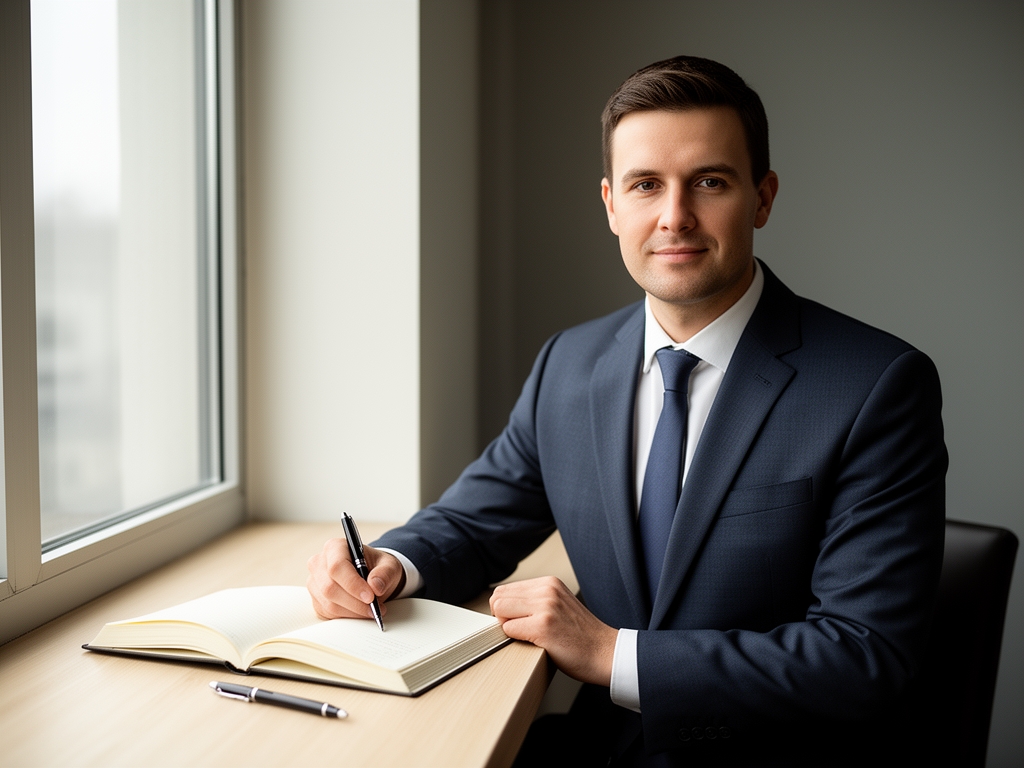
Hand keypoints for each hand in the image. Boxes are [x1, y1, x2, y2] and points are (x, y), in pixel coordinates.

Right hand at [306, 538, 405, 619]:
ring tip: (371, 610)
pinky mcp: (316, 600)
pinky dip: (347, 616)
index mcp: (335, 547)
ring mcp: (315, 583)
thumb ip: (385, 573)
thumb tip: (375, 586)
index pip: (337, 567)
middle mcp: (319, 563)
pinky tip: (360, 611)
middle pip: (330, 588)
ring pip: (329, 604)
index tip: (370, 596)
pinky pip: (328, 614)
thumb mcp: (389, 565)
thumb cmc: (377, 567)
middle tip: (374, 608)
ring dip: (353, 611)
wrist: (371, 576)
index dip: (353, 584)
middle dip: (355, 602)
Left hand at [489, 576, 616, 685]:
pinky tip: (536, 643)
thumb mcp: (559, 605)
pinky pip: (508, 630)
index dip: (505, 609)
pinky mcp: (543, 626)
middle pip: (498, 598)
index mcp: (549, 583)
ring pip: (500, 612)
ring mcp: (545, 607)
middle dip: (501, 617)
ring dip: (508, 627)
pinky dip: (515, 639)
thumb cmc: (582, 635)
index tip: (516, 621)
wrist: (605, 652)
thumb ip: (535, 600)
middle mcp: (547, 590)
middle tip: (519, 631)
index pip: (505, 589)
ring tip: (528, 636)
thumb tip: (502, 606)